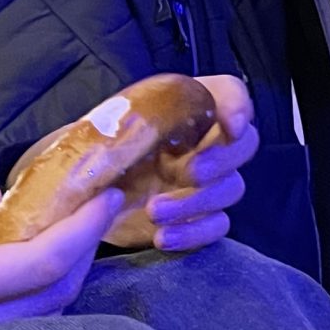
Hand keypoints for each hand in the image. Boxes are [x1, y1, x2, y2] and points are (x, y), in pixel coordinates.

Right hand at [0, 184, 121, 329]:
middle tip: (95, 212)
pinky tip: (28, 276)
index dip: (83, 231)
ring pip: (38, 324)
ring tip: (70, 237)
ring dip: (65, 281)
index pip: (38, 265)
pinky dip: (36, 305)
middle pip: (54, 299)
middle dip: (86, 254)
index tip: (108, 197)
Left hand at [110, 75, 258, 251]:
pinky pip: (217, 225)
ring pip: (231, 189)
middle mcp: (206, 142)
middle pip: (245, 144)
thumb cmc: (93, 156)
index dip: (237, 105)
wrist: (84, 200)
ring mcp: (208, 183)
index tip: (230, 124)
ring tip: (153, 210)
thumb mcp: (95, 132)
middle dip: (222, 159)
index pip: (229, 93)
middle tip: (191, 172)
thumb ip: (108, 125)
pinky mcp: (200, 217)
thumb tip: (104, 131)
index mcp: (186, 109)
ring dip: (197, 201)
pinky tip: (163, 237)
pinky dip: (194, 233)